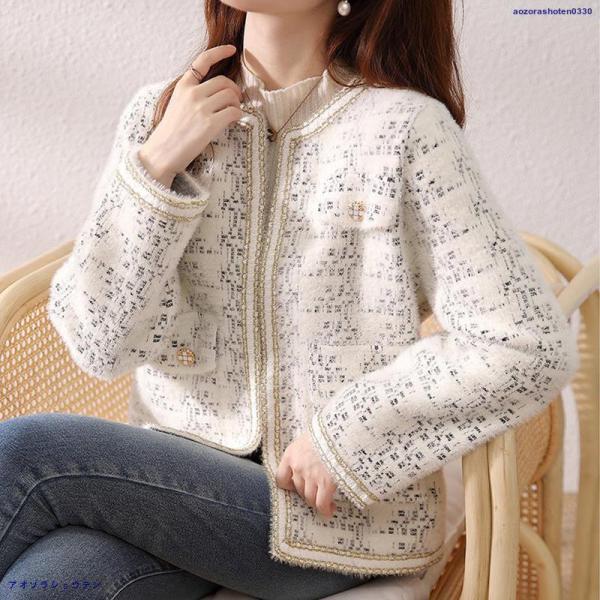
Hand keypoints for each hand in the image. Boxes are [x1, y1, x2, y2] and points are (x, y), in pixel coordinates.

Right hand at [139, 44, 243, 186]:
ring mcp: (201, 108)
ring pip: (231, 96)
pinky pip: (234, 112)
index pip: (202, 61)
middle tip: (235, 101)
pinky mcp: (210, 124)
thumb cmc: (172, 133)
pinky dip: (238, 116)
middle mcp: (192, 93)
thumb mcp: (178, 105)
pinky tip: (233, 121)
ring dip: (237, 104)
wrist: (162, 153)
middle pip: (224, 82)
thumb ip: (194, 95)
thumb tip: (220, 94)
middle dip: (234, 91)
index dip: (219, 52)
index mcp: (183, 86)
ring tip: (232, 113)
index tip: (231, 50)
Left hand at [275, 431, 337, 517]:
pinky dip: (325, 509)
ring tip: (326, 503)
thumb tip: (311, 455)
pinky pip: (322, 503)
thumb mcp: (311, 436)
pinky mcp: (326, 483)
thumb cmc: (329, 431)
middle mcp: (298, 466)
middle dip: (307, 492)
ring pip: (309, 498)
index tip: (296, 486)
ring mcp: (311, 476)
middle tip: (318, 492)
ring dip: (317, 502)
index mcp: (292, 453)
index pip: (281, 478)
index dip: (289, 485)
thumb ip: (307, 449)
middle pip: (298, 489)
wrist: (344, 430)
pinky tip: (330, 509)